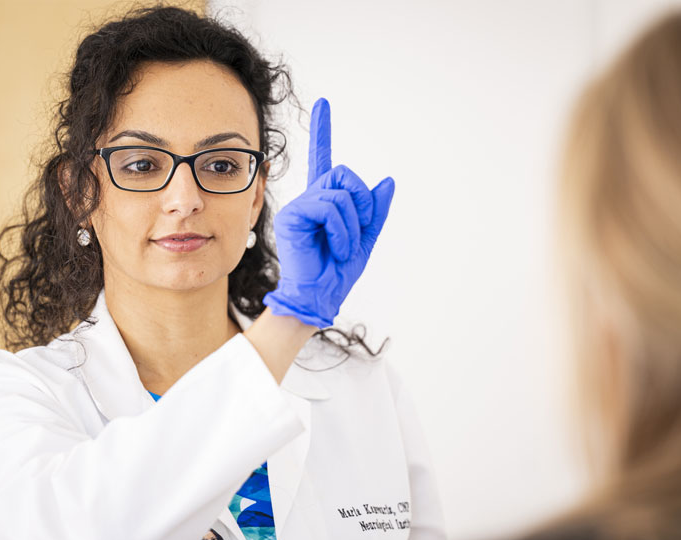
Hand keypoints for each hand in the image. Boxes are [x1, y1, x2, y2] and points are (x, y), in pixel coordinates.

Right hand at [263, 98, 394, 327]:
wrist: (319, 295)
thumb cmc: (337, 270)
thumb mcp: (366, 239)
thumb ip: (375, 211)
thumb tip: (387, 181)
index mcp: (326, 201)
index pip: (324, 159)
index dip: (322, 131)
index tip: (323, 103)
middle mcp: (311, 198)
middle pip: (346, 175)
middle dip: (362, 204)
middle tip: (355, 234)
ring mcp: (300, 205)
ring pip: (342, 193)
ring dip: (353, 225)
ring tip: (342, 247)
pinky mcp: (293, 215)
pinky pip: (330, 207)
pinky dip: (341, 230)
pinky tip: (334, 247)